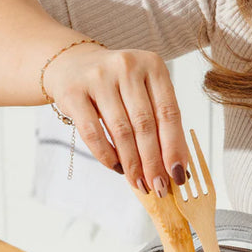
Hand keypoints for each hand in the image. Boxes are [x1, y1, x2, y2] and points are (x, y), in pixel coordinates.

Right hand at [42, 43, 188, 193]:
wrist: (73, 64)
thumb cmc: (118, 85)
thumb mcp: (144, 93)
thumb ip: (161, 123)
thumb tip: (178, 166)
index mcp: (152, 65)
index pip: (168, 112)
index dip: (174, 147)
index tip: (178, 174)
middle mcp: (126, 67)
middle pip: (145, 124)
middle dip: (153, 162)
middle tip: (159, 186)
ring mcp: (98, 78)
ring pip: (121, 131)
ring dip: (132, 164)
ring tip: (139, 183)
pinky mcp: (73, 92)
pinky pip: (93, 132)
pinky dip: (106, 155)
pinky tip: (117, 168)